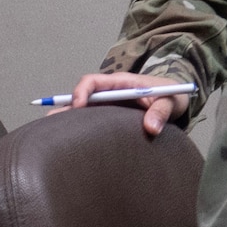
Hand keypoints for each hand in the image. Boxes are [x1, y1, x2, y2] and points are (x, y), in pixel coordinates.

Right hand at [54, 71, 184, 136]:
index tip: (78, 106)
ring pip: (81, 112)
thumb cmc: (172, 96)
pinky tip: (68, 145)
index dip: (81, 92)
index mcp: (121, 83)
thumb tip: (151, 128)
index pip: (93, 82)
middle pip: (80, 98)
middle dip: (64, 110)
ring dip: (67, 122)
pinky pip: (90, 122)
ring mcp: (108, 106)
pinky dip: (78, 131)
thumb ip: (162, 112)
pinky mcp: (109, 118)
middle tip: (51, 128)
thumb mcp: (171, 101)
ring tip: (50, 138)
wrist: (176, 100)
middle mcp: (109, 93)